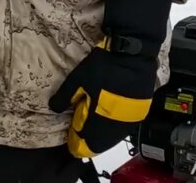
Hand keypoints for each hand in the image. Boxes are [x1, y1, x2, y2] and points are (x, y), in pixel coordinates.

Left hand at [47, 0, 173, 157]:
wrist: (133, 51)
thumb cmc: (105, 65)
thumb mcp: (78, 79)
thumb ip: (65, 97)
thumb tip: (54, 109)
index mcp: (102, 119)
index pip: (87, 143)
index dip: (76, 143)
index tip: (69, 139)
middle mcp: (119, 125)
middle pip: (101, 143)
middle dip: (88, 140)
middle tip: (77, 132)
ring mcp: (132, 119)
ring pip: (113, 137)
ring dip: (101, 134)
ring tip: (90, 125)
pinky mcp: (140, 111)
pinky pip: (124, 127)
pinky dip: (113, 127)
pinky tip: (106, 119)